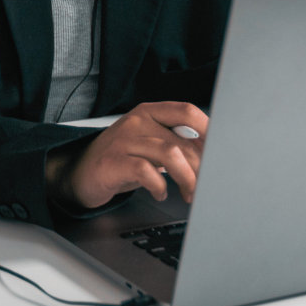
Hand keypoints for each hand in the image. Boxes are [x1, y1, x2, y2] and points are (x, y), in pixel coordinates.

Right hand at [47, 102, 207, 210]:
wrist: (81, 171)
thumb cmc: (122, 158)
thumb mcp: (149, 144)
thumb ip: (177, 144)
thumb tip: (214, 156)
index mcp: (149, 112)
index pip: (187, 111)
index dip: (210, 130)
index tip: (224, 152)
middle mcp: (137, 121)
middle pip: (183, 141)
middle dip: (201, 170)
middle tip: (206, 189)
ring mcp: (124, 140)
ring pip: (170, 155)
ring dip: (187, 179)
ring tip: (188, 195)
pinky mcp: (113, 161)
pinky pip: (146, 172)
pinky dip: (159, 187)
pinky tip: (160, 194)